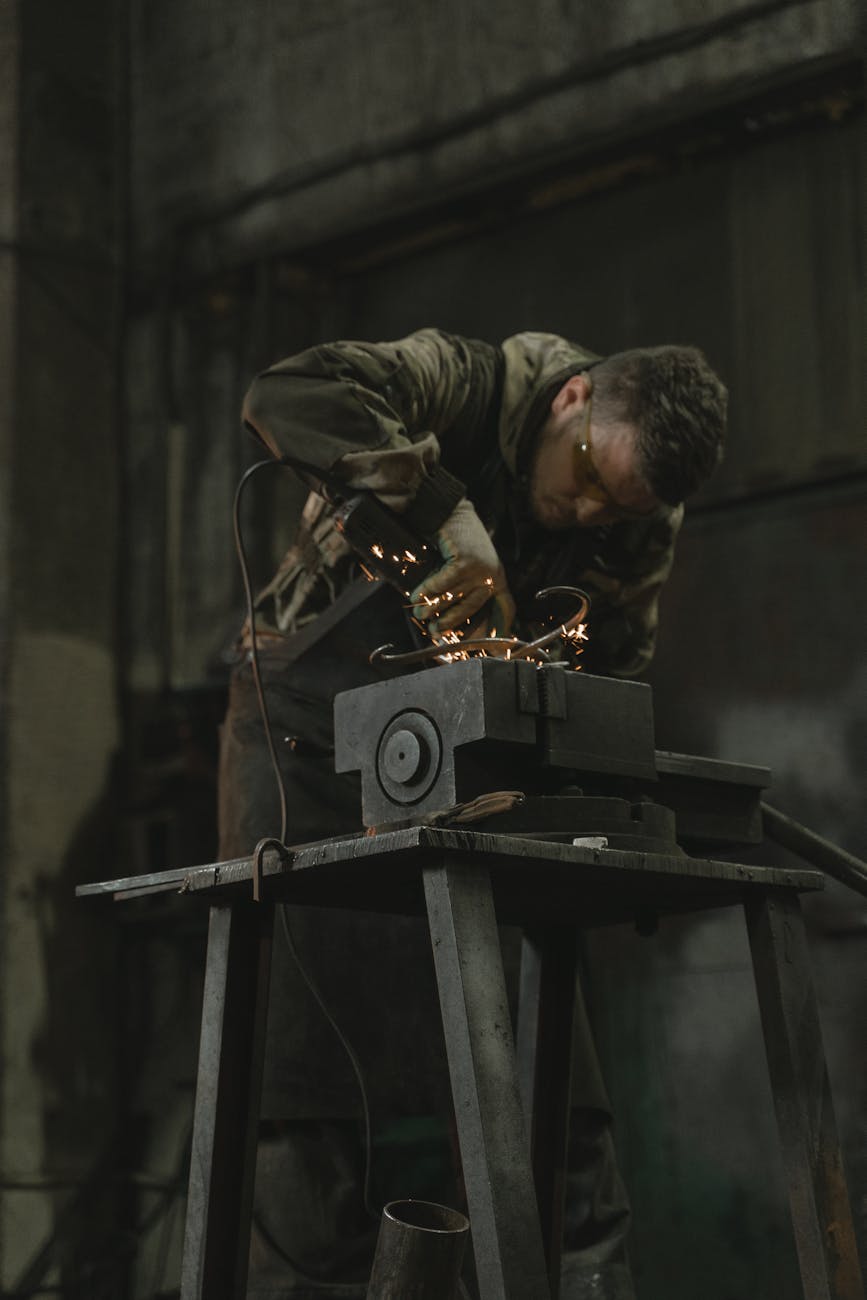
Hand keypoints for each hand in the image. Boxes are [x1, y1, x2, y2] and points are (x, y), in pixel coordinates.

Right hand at [410, 499, 514, 634]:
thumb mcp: (467, 565)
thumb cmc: (456, 540)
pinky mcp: (466, 562)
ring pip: (453, 596)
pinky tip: (416, 596)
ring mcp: (481, 569)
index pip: (506, 607)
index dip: (500, 628)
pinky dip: (428, 590)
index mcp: (498, 578)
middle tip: (435, 632)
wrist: (450, 510)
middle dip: (450, 622)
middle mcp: (493, 575)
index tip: (494, 649)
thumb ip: (465, 587)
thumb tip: (447, 614)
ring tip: (419, 613)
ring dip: (433, 607)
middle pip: (471, 608)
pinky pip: (443, 583)